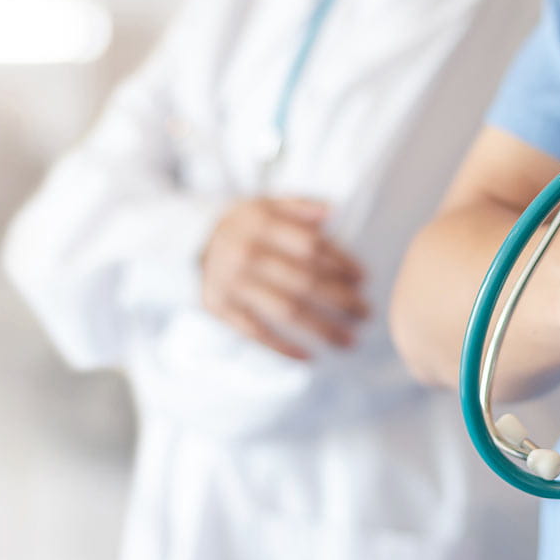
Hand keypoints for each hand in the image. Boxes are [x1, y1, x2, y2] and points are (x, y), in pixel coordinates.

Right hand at [200, 197, 368, 358]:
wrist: (193, 240)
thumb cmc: (244, 224)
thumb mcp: (267, 203)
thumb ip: (299, 206)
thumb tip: (332, 212)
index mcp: (260, 224)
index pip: (310, 246)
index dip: (340, 263)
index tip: (363, 279)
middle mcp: (245, 254)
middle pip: (303, 282)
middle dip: (340, 300)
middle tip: (365, 313)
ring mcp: (232, 284)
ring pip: (285, 311)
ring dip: (321, 329)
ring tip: (350, 340)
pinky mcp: (220, 308)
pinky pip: (256, 332)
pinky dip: (283, 347)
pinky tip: (310, 356)